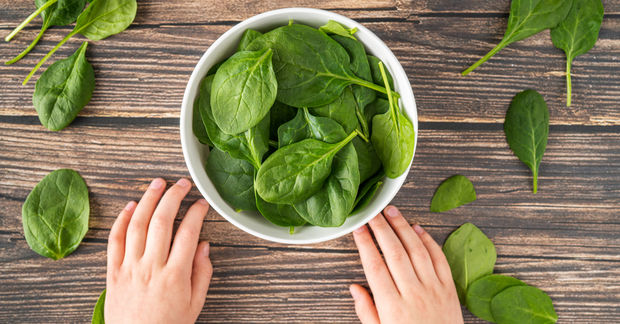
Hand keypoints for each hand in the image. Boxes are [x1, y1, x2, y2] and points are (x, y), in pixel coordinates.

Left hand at [105, 178, 211, 323]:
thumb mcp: (194, 305)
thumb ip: (202, 273)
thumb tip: (203, 246)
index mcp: (175, 276)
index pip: (188, 233)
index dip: (196, 213)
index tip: (202, 203)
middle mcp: (151, 267)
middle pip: (161, 222)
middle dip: (173, 196)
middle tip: (182, 184)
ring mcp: (129, 268)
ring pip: (137, 224)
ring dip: (147, 199)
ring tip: (157, 184)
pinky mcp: (113, 272)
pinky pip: (115, 240)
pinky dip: (121, 220)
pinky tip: (130, 206)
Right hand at [350, 206, 462, 323]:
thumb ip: (366, 311)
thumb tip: (354, 287)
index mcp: (392, 306)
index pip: (374, 265)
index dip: (365, 243)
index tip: (359, 228)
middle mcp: (413, 294)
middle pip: (394, 252)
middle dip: (382, 227)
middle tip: (373, 211)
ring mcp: (433, 289)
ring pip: (416, 250)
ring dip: (403, 227)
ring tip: (393, 212)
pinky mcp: (450, 289)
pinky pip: (439, 258)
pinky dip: (428, 241)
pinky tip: (418, 229)